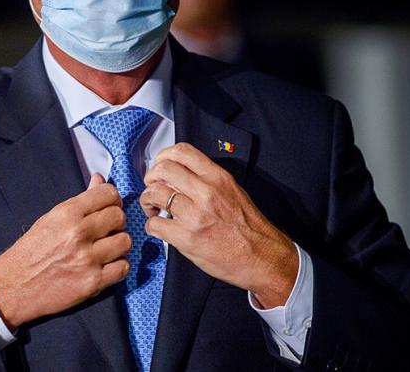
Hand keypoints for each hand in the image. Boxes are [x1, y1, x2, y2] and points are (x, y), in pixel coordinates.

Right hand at [0, 173, 131, 328]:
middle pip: (119, 217)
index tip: (109, 206)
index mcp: (67, 213)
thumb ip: (80, 200)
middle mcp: (78, 233)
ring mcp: (87, 259)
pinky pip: (123, 268)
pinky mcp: (92, 282)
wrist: (15, 286)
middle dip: (116, 222)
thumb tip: (99, 180)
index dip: (112, 199)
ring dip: (118, 245)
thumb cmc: (32, 251)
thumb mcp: (51, 218)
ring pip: (125, 241)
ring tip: (106, 248)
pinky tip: (105, 265)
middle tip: (107, 229)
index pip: (108, 194)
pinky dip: (117, 266)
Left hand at [140, 143, 297, 307]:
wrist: (262, 257)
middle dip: (151, 178)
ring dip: (148, 201)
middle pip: (162, 169)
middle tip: (154, 189)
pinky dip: (152, 225)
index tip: (160, 167)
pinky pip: (155, 224)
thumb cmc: (248, 227)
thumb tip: (181, 176)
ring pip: (154, 193)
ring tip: (155, 209)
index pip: (182, 151)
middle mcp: (206, 192)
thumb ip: (207, 180)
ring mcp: (195, 215)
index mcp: (217, 177)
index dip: (163, 157)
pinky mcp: (187, 238)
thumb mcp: (232, 191)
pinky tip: (160, 228)